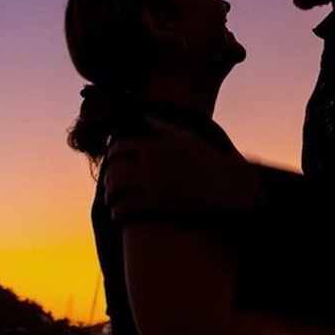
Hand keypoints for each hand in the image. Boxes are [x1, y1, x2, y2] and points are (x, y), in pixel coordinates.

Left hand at [104, 117, 258, 219]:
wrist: (226, 184)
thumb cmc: (209, 160)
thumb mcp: (187, 137)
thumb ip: (164, 127)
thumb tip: (147, 118)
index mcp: (155, 146)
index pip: (120, 148)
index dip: (111, 157)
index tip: (112, 165)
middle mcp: (150, 163)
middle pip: (114, 169)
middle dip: (108, 180)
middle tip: (109, 188)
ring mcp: (152, 183)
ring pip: (117, 188)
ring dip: (110, 197)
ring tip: (110, 204)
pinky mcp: (158, 202)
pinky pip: (128, 207)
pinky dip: (119, 212)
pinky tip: (118, 216)